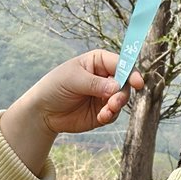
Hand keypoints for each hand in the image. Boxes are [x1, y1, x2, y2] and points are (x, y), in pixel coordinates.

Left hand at [20, 49, 145, 135]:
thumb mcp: (73, 80)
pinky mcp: (103, 111)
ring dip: (117, 106)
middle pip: (125, 82)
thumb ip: (95, 83)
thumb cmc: (55, 86)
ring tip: (105, 112)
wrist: (43, 111)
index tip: (138, 82)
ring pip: (122, 99)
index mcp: (99, 62)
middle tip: (114, 103)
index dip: (131, 72)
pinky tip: (101, 117)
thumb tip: (117, 87)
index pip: (121, 63)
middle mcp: (105, 77)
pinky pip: (114, 113)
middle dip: (122, 93)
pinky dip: (110, 116)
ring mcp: (105, 95)